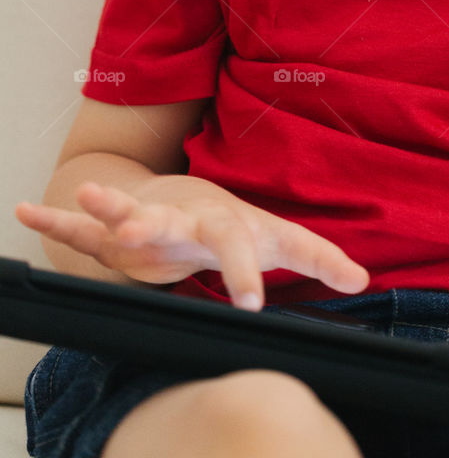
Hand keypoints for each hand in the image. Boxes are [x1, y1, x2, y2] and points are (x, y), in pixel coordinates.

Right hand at [15, 175, 369, 310]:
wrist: (188, 197)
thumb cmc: (235, 224)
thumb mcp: (280, 239)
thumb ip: (318, 259)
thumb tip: (364, 280)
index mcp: (224, 225)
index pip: (237, 248)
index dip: (244, 274)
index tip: (252, 304)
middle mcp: (184, 218)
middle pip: (172, 222)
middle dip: (155, 227)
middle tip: (138, 235)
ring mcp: (148, 220)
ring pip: (125, 214)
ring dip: (106, 206)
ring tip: (85, 195)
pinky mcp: (118, 230)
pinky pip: (82, 227)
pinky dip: (56, 218)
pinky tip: (26, 211)